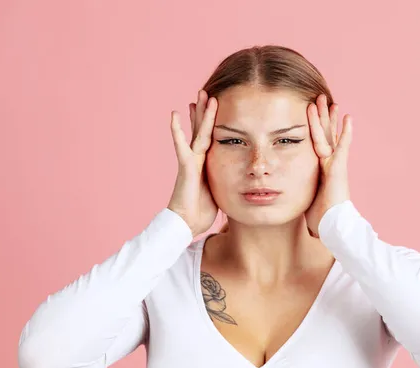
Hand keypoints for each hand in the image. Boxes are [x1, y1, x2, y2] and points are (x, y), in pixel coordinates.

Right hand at [167, 90, 218, 235]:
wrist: (187, 223)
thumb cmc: (202, 211)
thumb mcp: (222, 191)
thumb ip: (229, 182)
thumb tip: (244, 183)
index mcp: (207, 163)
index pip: (212, 138)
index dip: (214, 124)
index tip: (217, 108)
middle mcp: (198, 159)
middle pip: (204, 130)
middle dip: (206, 112)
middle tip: (208, 93)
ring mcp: (191, 161)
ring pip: (197, 133)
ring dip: (199, 115)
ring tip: (199, 96)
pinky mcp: (186, 166)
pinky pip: (182, 145)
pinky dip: (178, 131)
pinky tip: (175, 115)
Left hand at [305, 94, 352, 237]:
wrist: (333, 225)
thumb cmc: (320, 219)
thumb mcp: (305, 200)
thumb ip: (299, 194)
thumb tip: (284, 200)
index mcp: (321, 169)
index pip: (317, 143)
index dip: (314, 129)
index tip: (311, 114)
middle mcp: (329, 163)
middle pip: (324, 134)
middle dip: (321, 117)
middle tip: (319, 99)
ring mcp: (335, 164)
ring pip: (330, 136)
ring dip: (328, 118)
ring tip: (329, 101)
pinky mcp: (339, 168)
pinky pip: (342, 146)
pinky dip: (345, 132)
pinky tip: (347, 117)